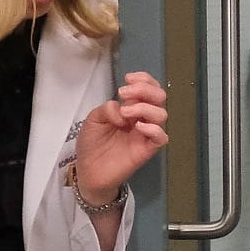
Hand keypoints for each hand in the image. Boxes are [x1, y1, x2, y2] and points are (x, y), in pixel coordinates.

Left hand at [75, 71, 168, 198]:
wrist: (88, 171)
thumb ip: (107, 109)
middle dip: (145, 89)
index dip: (144, 79)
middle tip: (125, 93)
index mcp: (131, 109)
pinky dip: (153, 129)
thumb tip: (121, 107)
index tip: (128, 78)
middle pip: (159, 97)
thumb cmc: (92, 145)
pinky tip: (138, 127)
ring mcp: (145, 134)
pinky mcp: (146, 150)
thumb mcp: (93, 120)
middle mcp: (141, 119)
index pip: (148, 89)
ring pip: (161, 114)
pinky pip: (161, 137)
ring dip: (144, 107)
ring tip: (125, 112)